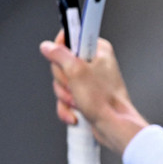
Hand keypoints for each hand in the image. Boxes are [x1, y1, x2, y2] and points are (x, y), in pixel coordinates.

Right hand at [40, 31, 147, 153]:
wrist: (114, 126)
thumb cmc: (103, 100)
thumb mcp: (76, 72)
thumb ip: (59, 55)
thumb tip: (48, 46)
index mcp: (98, 49)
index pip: (71, 37)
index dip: (61, 49)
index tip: (62, 60)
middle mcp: (94, 62)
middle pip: (61, 63)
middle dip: (63, 80)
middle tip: (74, 85)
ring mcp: (89, 79)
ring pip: (62, 82)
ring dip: (66, 95)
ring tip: (78, 100)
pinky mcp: (85, 94)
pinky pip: (66, 97)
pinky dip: (68, 107)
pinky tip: (75, 113)